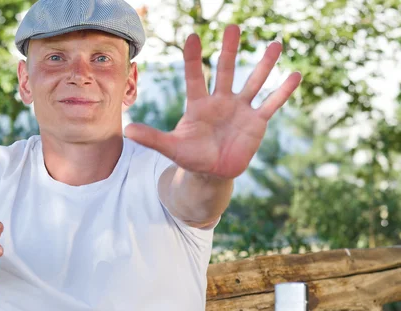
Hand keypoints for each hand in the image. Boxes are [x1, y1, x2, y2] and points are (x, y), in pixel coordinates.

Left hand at [125, 25, 301, 178]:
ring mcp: (240, 109)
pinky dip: (282, 91)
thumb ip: (152, 138)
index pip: (194, 76)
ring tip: (276, 44)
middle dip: (229, 50)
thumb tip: (127, 130)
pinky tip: (295, 74)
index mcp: (199, 104)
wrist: (213, 172)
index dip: (192, 57)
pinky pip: (271, 103)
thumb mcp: (171, 147)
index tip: (192, 35)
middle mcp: (221, 100)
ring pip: (253, 81)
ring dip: (264, 64)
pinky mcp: (256, 122)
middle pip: (225, 71)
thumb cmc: (191, 156)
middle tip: (232, 27)